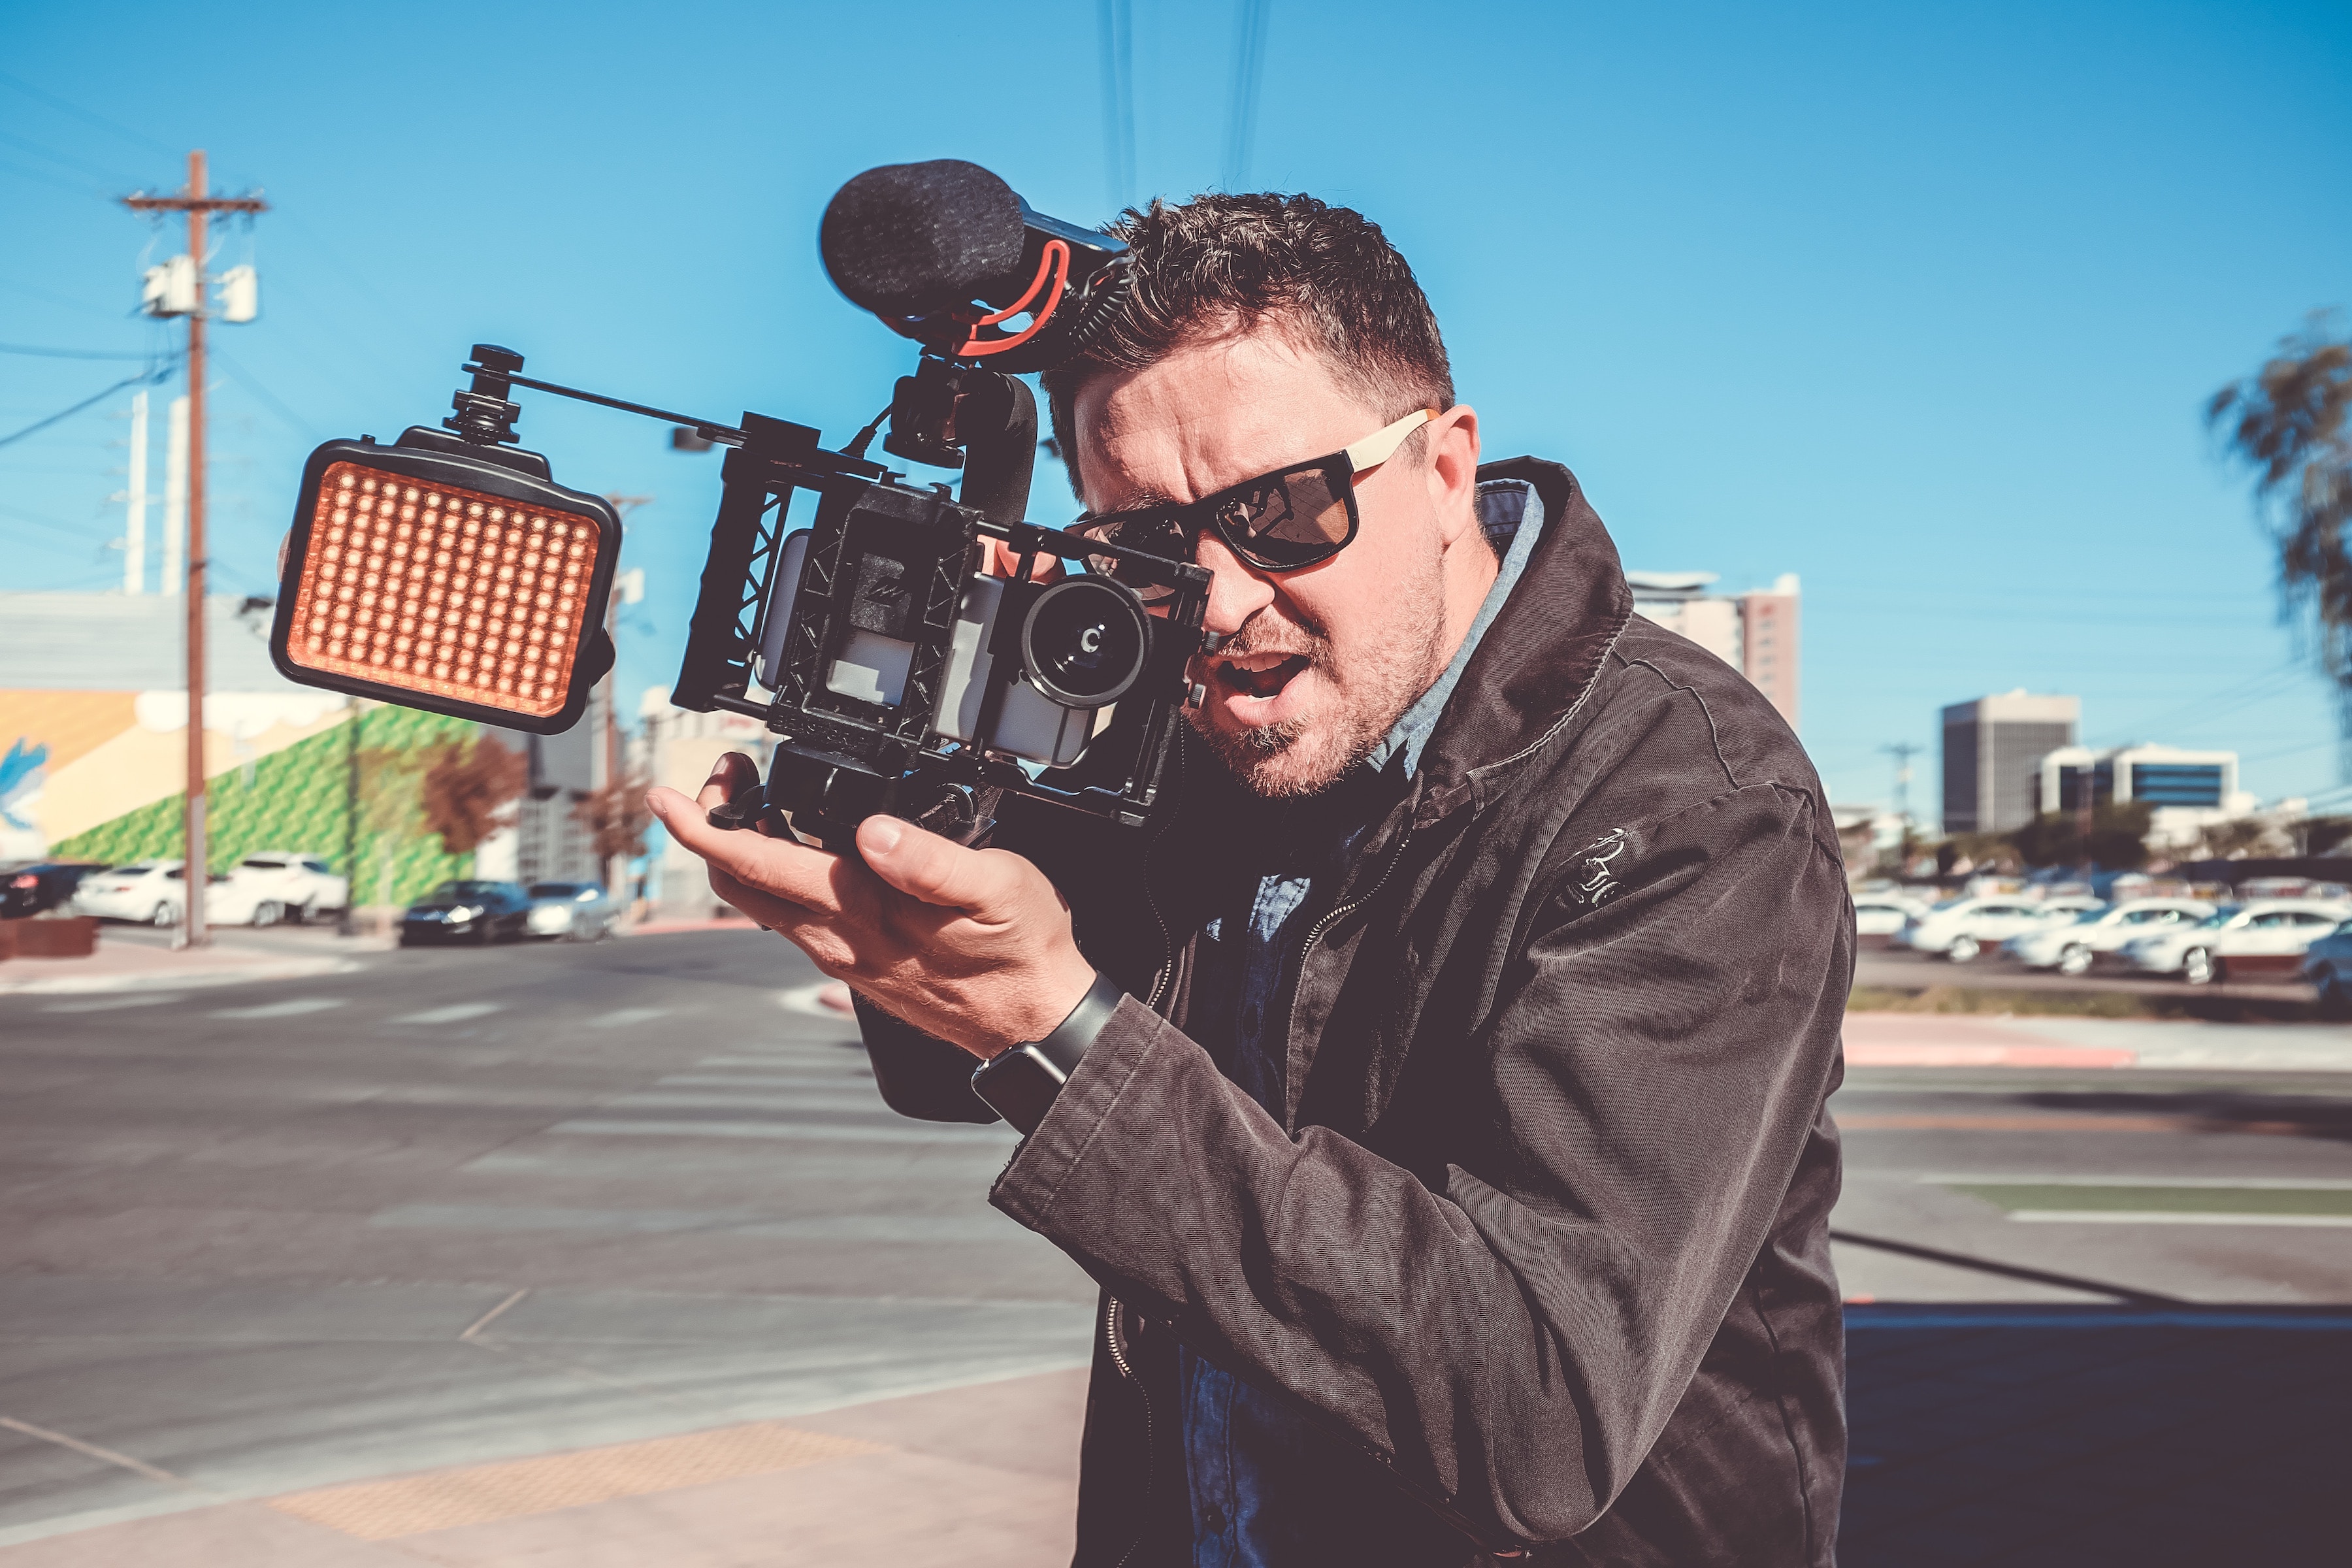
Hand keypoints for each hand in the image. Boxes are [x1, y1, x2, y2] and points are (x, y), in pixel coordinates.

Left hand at [647, 753, 1098, 1057]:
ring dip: (746, 848)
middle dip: (715, 827)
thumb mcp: (998, 890)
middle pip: (740, 885)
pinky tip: (805, 848)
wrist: (1035, 1021)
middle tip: (731, 775)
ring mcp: (843, 955)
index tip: (669, 796)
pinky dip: (780, 874)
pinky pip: (796, 916)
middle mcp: (838, 940)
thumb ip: (933, 861)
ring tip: (763, 797)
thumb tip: (875, 831)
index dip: (704, 827)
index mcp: (862, 913)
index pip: (757, 865)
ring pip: (764, 902)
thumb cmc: (1021, 956)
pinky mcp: (857, 961)